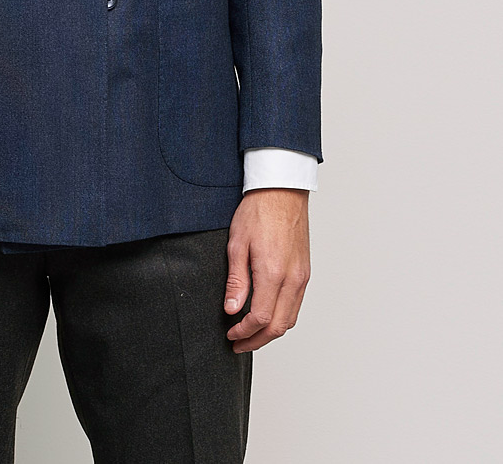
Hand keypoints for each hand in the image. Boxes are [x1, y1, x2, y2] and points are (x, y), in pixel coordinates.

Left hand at [223, 188, 310, 352]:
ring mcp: (302, 277)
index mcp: (273, 273)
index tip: (230, 333)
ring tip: (250, 334)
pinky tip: (267, 315)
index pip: (260, 318)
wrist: (281, 191)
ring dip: (270, 332)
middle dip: (257, 340)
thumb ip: (236, 281)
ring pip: (289, 319)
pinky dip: (281, 317)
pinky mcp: (306, 272)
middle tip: (238, 344)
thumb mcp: (237, 244)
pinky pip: (296, 305)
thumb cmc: (258, 211)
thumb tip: (231, 309)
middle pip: (278, 326)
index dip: (243, 332)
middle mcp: (293, 279)